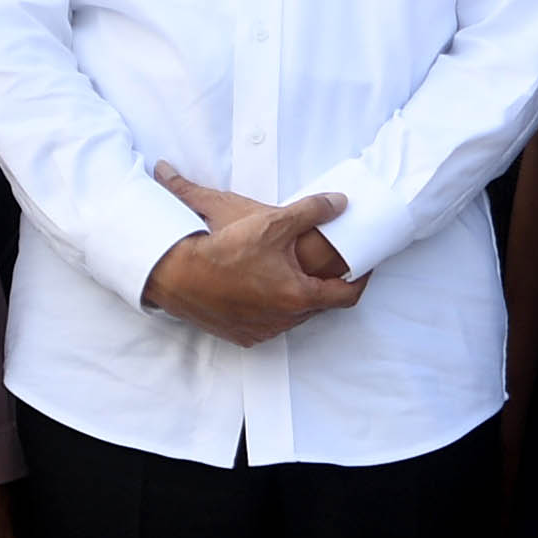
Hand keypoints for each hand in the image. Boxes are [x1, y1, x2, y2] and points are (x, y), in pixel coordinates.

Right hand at [141, 167, 365, 348]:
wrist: (175, 274)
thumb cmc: (223, 249)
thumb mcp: (272, 222)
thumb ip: (311, 211)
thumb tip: (340, 203)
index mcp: (297, 296)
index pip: (345, 295)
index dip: (360, 280)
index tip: (363, 267)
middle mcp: (283, 320)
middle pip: (317, 304)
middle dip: (322, 284)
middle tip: (322, 262)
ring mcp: (260, 331)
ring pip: (291, 315)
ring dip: (294, 296)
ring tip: (287, 271)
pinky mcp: (240, 335)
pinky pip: (266, 323)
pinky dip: (269, 307)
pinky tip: (259, 286)